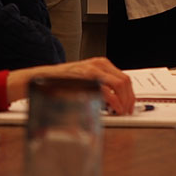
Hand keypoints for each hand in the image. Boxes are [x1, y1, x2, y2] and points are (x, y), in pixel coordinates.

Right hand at [6, 57, 134, 114]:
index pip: (124, 77)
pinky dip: (113, 102)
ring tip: (120, 111)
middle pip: (125, 81)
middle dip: (129, 98)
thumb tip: (117, 99)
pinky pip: (106, 90)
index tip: (130, 105)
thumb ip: (101, 84)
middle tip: (127, 111)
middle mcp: (99, 64)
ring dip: (123, 100)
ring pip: (119, 84)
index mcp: (101, 63)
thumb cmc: (65, 81)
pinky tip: (112, 109)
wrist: (45, 78)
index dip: (130, 94)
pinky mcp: (86, 78)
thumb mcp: (86, 79)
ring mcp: (93, 70)